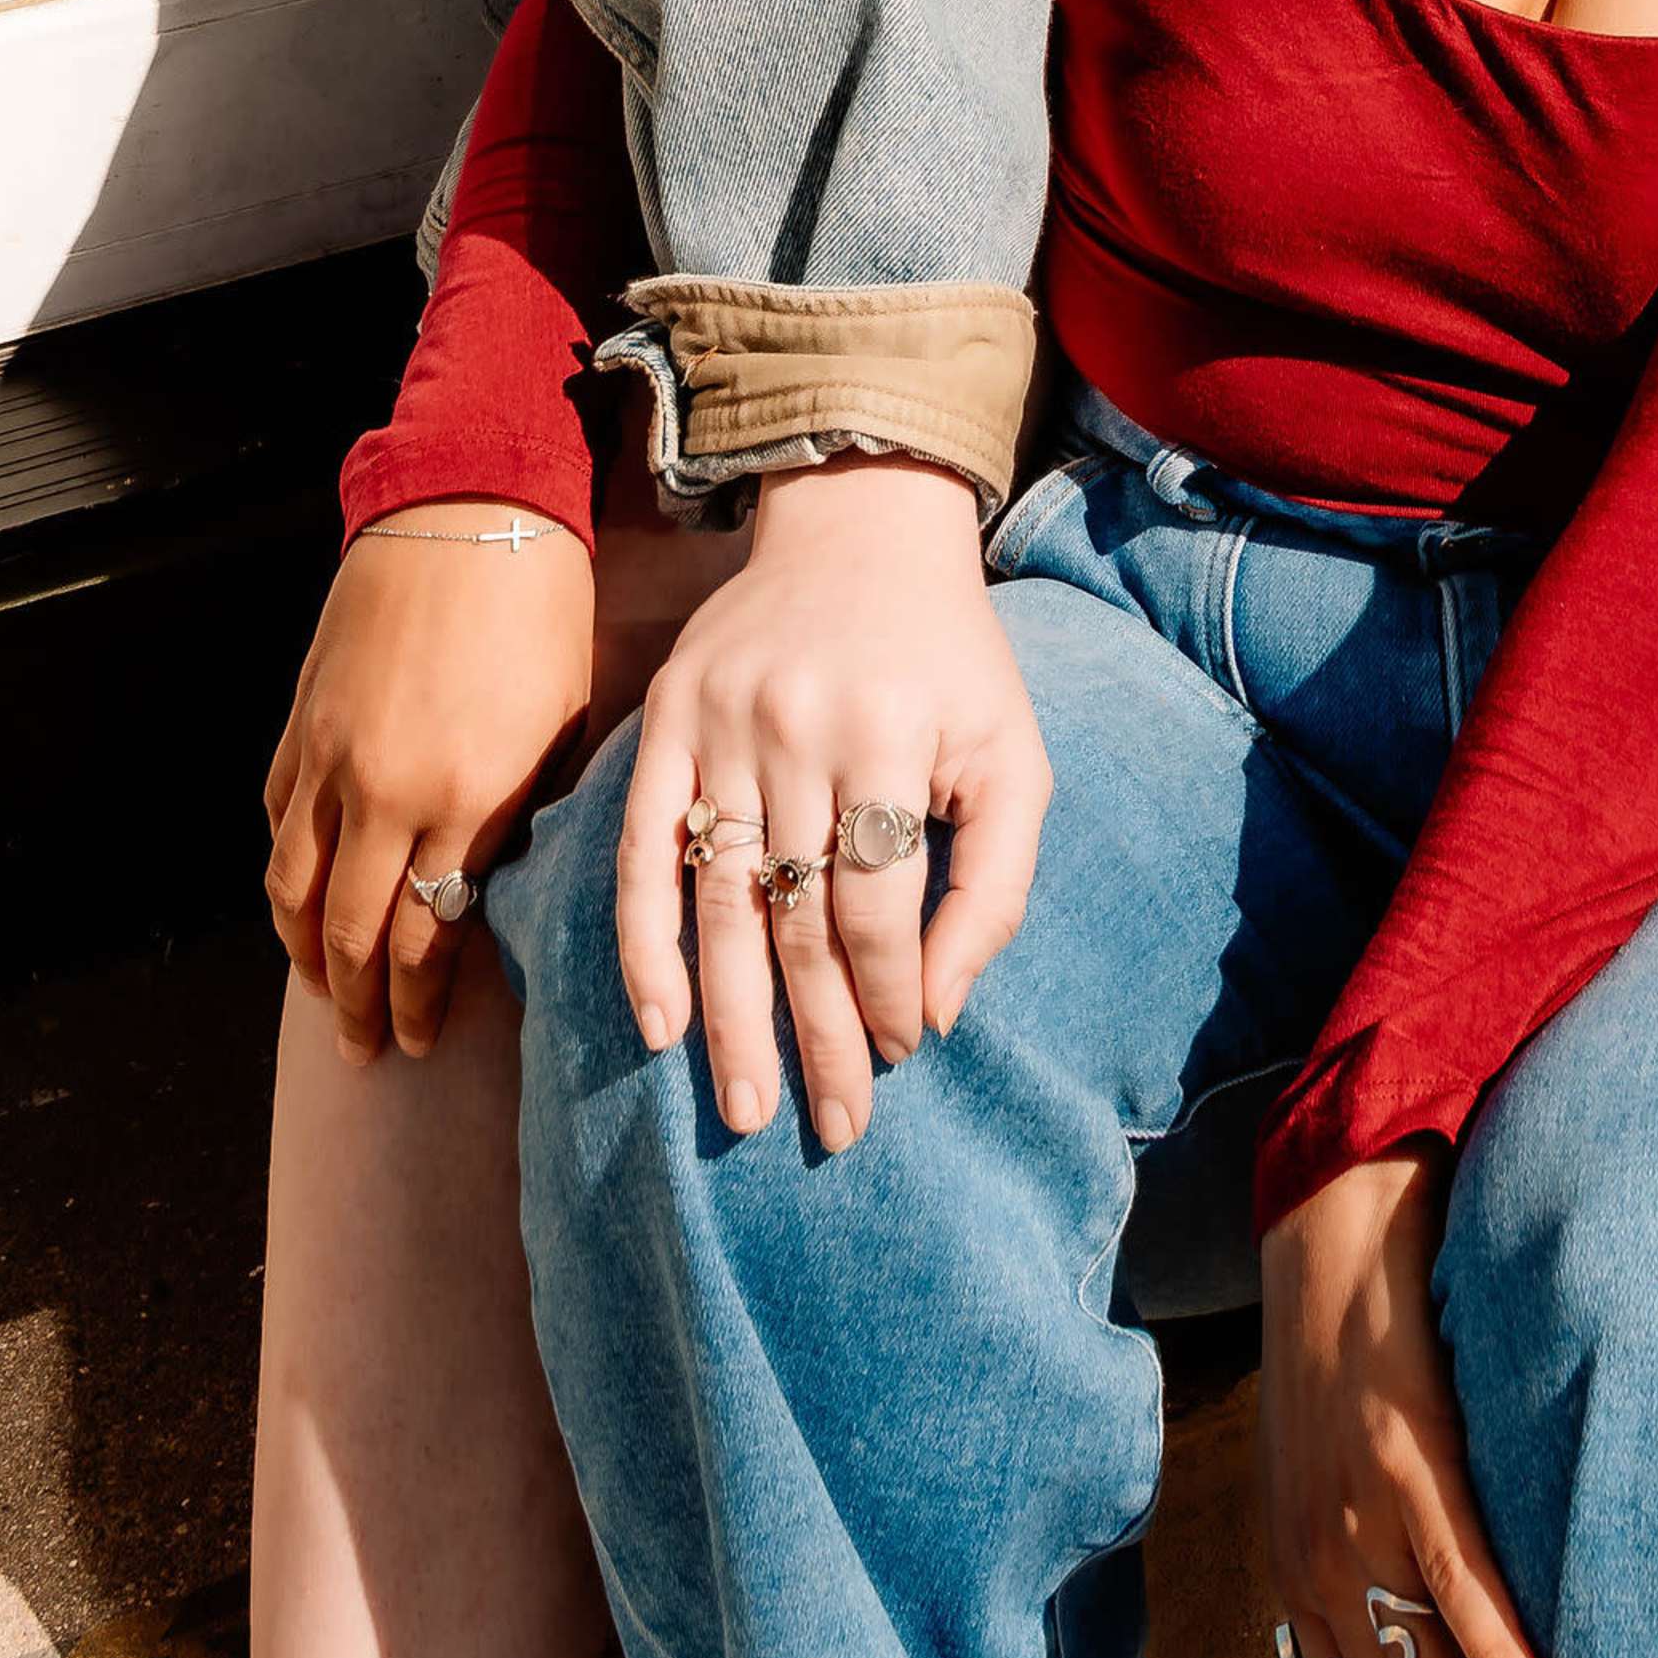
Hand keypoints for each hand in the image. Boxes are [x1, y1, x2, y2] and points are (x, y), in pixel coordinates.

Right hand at [261, 506, 595, 1058]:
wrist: (471, 511)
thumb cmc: (542, 616)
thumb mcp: (561, 727)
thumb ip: (522, 819)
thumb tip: (493, 892)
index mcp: (468, 800)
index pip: (425, 941)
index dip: (419, 1006)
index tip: (422, 1045)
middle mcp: (388, 793)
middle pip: (351, 934)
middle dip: (357, 1008)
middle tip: (365, 1051)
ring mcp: (331, 759)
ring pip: (294, 890)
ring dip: (304, 957)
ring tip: (323, 995)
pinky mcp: (299, 723)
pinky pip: (277, 821)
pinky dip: (283, 872)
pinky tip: (299, 900)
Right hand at [611, 460, 1049, 1146]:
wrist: (862, 527)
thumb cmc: (952, 661)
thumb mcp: (1013, 757)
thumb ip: (993, 886)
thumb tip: (941, 1010)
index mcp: (892, 733)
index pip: (877, 905)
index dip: (891, 994)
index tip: (902, 1055)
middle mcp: (798, 727)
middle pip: (798, 917)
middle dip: (817, 1038)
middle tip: (831, 1130)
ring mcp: (721, 722)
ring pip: (721, 900)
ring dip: (731, 1017)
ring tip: (745, 1109)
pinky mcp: (667, 716)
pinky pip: (644, 848)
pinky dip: (644, 941)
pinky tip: (659, 1021)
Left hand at [1260, 1150, 1551, 1657]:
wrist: (1328, 1208)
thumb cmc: (1348, 1339)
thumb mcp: (1336, 1465)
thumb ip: (1375, 1554)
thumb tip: (1434, 1636)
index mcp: (1303, 1578)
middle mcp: (1321, 1567)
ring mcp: (1362, 1515)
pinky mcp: (1410, 1453)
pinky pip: (1458, 1576)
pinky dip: (1499, 1656)